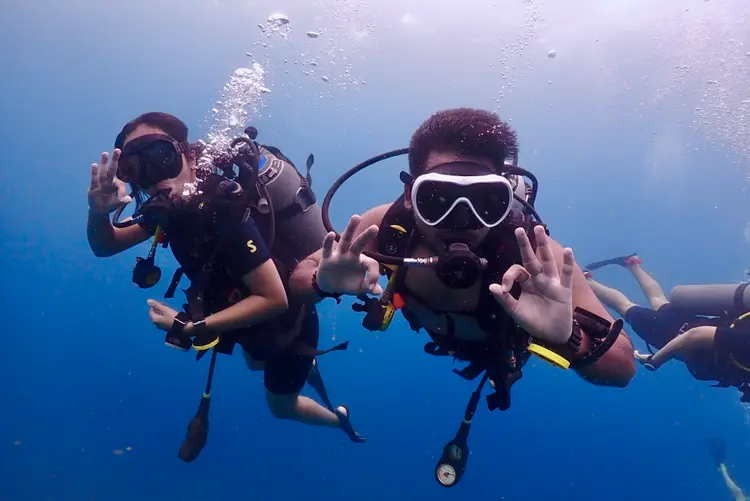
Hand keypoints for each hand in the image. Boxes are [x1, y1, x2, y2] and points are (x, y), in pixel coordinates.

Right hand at [88, 150, 131, 214]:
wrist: (99, 210)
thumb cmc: (110, 204)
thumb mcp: (117, 203)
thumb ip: (122, 200)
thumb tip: (129, 199)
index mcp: (115, 184)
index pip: (120, 184)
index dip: (122, 191)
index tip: (123, 199)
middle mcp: (108, 181)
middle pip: (112, 169)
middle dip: (115, 160)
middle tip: (118, 150)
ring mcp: (100, 183)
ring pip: (103, 172)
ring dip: (104, 163)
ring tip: (105, 153)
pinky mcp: (93, 187)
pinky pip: (94, 179)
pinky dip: (94, 172)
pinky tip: (95, 165)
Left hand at [147, 299, 178, 330]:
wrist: (182, 326)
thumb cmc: (172, 317)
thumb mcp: (164, 309)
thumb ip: (156, 304)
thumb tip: (147, 300)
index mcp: (154, 319)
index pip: (151, 311)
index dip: (155, 306)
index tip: (162, 303)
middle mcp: (156, 324)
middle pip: (155, 314)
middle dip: (159, 309)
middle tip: (166, 305)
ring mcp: (161, 326)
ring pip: (159, 317)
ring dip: (162, 313)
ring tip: (169, 309)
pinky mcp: (166, 328)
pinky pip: (163, 320)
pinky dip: (165, 317)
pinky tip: (170, 315)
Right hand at [316, 215, 383, 295]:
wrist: (330, 286)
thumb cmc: (347, 283)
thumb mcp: (359, 288)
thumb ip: (369, 288)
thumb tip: (378, 292)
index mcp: (362, 261)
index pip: (371, 263)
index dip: (373, 274)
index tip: (371, 286)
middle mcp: (352, 255)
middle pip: (360, 243)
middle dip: (367, 236)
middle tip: (375, 227)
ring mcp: (340, 255)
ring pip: (345, 240)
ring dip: (350, 229)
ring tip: (356, 217)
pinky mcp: (328, 259)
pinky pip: (328, 249)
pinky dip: (328, 242)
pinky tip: (330, 234)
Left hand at [490, 225, 573, 343]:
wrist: (551, 335)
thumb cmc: (533, 321)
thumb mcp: (515, 310)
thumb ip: (504, 298)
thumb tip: (492, 286)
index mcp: (526, 282)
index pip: (517, 271)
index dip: (509, 276)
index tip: (505, 289)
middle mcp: (539, 279)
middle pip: (531, 258)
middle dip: (526, 244)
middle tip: (519, 229)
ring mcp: (552, 282)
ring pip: (547, 261)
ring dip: (543, 246)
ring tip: (539, 230)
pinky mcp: (563, 290)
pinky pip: (565, 275)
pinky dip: (567, 263)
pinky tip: (568, 251)